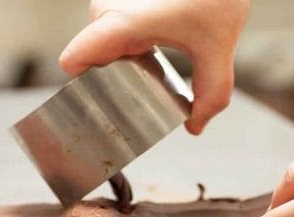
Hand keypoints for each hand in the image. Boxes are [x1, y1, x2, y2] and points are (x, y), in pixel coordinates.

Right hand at [59, 0, 249, 134]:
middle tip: (138, 97)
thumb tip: (195, 127)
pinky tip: (151, 55)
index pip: (74, 61)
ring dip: (122, 63)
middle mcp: (108, 10)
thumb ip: (211, 95)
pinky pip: (112, 32)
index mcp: (121, 23)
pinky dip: (128, 47)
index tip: (99, 108)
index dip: (80, 90)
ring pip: (104, 46)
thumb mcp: (218, 50)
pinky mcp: (121, 0)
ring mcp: (112, 2)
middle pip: (93, 60)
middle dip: (110, 81)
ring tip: (149, 75)